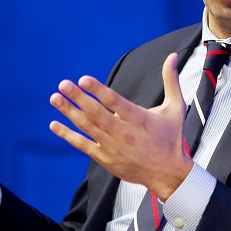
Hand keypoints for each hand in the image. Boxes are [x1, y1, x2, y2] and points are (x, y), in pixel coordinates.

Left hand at [48, 53, 192, 199]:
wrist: (168, 173)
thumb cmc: (171, 138)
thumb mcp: (175, 108)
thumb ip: (171, 81)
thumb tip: (172, 57)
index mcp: (138, 118)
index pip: (114, 101)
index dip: (98, 90)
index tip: (83, 79)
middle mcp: (124, 132)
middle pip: (96, 113)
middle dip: (78, 97)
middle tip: (63, 84)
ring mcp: (113, 146)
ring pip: (87, 127)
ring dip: (69, 112)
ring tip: (55, 98)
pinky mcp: (106, 159)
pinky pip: (83, 145)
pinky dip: (68, 135)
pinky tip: (55, 125)